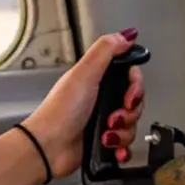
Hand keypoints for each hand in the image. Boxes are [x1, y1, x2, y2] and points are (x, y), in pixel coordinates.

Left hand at [23, 29, 144, 176]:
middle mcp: (101, 99)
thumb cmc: (60, 112)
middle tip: (114, 117)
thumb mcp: (84, 73)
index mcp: (96, 79)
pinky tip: (112, 148)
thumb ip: (105, 50)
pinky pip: (126, 145)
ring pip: (132, 125)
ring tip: (106, 134)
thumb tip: (126, 35)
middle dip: (130, 112)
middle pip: (135, 102)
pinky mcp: (104, 142)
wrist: (49, 148)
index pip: (131, 77)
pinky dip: (122, 148)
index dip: (135, 86)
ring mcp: (103, 122)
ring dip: (123, 132)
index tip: (129, 94)